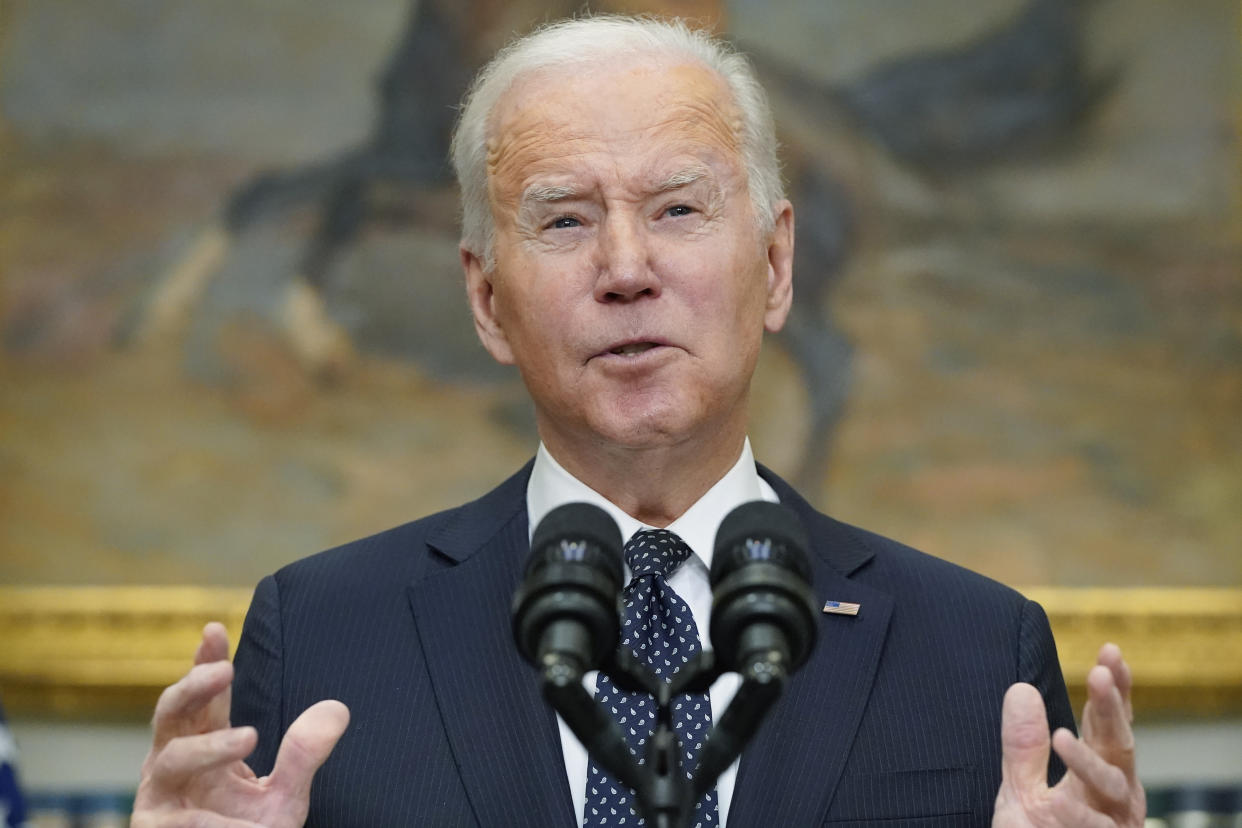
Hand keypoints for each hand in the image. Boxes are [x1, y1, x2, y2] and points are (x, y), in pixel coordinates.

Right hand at [132, 622, 349, 827]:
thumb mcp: (284, 797)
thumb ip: (303, 755)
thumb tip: (337, 709)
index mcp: (203, 746)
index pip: (205, 698)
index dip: (205, 662)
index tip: (214, 629)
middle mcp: (174, 765)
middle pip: (172, 711)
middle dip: (194, 685)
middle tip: (225, 669)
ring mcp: (159, 798)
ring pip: (172, 758)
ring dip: (211, 748)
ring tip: (251, 736)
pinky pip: (178, 820)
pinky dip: (209, 820)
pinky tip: (237, 825)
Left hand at [993, 643, 1144, 826]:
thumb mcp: (1020, 790)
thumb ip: (1022, 745)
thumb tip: (1020, 689)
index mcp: (1096, 774)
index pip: (1107, 724)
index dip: (1113, 690)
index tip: (1110, 652)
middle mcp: (1113, 796)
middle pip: (1117, 743)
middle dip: (1111, 708)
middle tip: (1100, 673)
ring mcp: (1112, 824)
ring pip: (1112, 786)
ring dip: (1088, 761)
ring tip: (1061, 737)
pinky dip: (1078, 816)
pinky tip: (1060, 802)